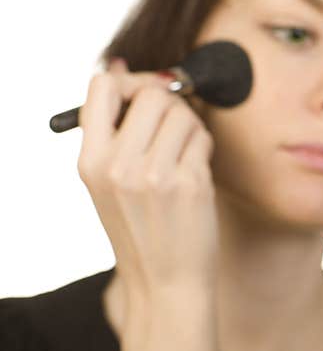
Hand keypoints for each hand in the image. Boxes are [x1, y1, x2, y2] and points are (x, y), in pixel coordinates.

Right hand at [77, 58, 219, 305]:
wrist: (165, 282)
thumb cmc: (141, 229)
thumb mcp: (108, 183)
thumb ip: (113, 131)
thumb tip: (123, 67)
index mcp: (90, 161)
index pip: (101, 87)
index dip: (130, 81)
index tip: (145, 97)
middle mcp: (118, 166)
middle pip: (152, 94)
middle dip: (170, 105)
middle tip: (173, 129)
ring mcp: (155, 175)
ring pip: (184, 113)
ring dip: (191, 127)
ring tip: (184, 154)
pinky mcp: (190, 183)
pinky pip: (203, 138)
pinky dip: (204, 147)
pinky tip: (195, 171)